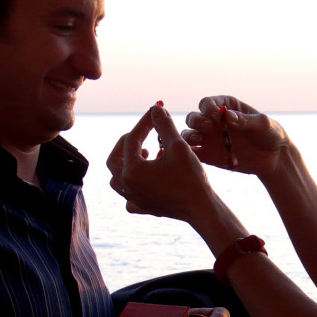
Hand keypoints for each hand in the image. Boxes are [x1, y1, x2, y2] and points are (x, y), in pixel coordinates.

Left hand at [106, 103, 217, 223]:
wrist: (202, 208)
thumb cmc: (191, 177)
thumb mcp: (178, 146)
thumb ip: (164, 125)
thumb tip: (155, 108)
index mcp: (131, 171)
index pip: (131, 139)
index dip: (144, 123)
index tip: (155, 112)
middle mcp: (127, 186)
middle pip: (114, 159)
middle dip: (127, 143)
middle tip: (142, 134)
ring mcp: (133, 199)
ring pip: (117, 178)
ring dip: (126, 163)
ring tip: (145, 154)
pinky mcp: (143, 208)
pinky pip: (128, 197)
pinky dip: (132, 185)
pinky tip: (146, 179)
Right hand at [181, 96, 288, 178]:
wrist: (275, 157)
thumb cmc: (270, 133)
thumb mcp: (263, 124)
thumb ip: (245, 120)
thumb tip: (228, 116)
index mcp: (226, 107)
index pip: (208, 103)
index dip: (208, 108)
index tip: (216, 116)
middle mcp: (213, 122)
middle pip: (194, 117)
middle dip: (197, 121)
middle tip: (209, 127)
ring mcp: (209, 139)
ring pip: (189, 134)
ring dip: (189, 136)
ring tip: (199, 139)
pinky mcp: (209, 156)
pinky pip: (194, 154)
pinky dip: (190, 154)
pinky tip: (194, 155)